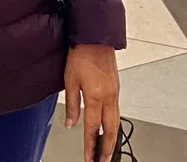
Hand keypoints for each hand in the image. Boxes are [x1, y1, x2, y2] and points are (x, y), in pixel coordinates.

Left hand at [65, 45, 119, 161]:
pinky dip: (113, 124)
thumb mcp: (70, 79)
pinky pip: (117, 111)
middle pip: (110, 130)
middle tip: (102, 161)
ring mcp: (114, 93)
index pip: (92, 128)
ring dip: (112, 138)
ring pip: (116, 122)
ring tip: (107, 150)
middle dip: (107, 149)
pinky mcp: (116, 88)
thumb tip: (71, 123)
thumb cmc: (81, 54)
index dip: (90, 145)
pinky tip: (109, 127)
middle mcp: (109, 97)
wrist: (95, 37)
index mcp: (95, 96)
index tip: (89, 158)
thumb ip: (72, 104)